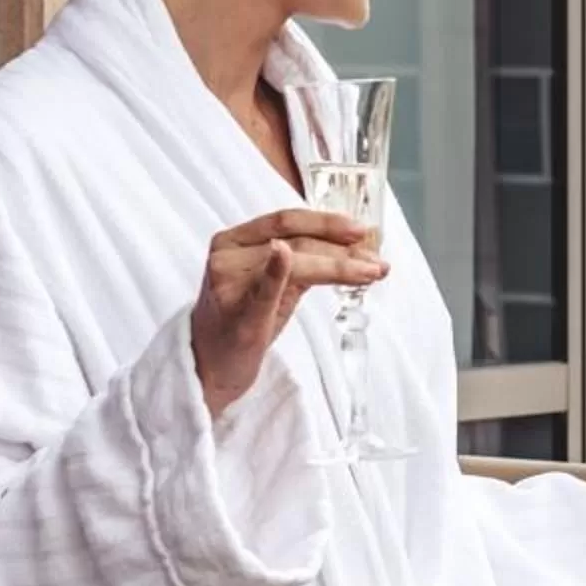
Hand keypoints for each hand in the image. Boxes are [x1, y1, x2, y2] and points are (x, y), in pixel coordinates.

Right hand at [192, 210, 388, 418]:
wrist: (209, 365)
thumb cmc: (243, 317)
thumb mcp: (272, 280)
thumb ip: (303, 259)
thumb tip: (357, 248)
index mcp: (234, 239)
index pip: (287, 220)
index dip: (326, 221)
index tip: (361, 230)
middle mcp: (227, 255)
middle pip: (294, 240)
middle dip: (341, 247)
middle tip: (376, 258)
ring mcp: (227, 284)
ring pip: (292, 263)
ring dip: (338, 267)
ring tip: (371, 272)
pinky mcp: (236, 315)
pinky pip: (260, 290)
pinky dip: (276, 271)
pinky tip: (285, 257)